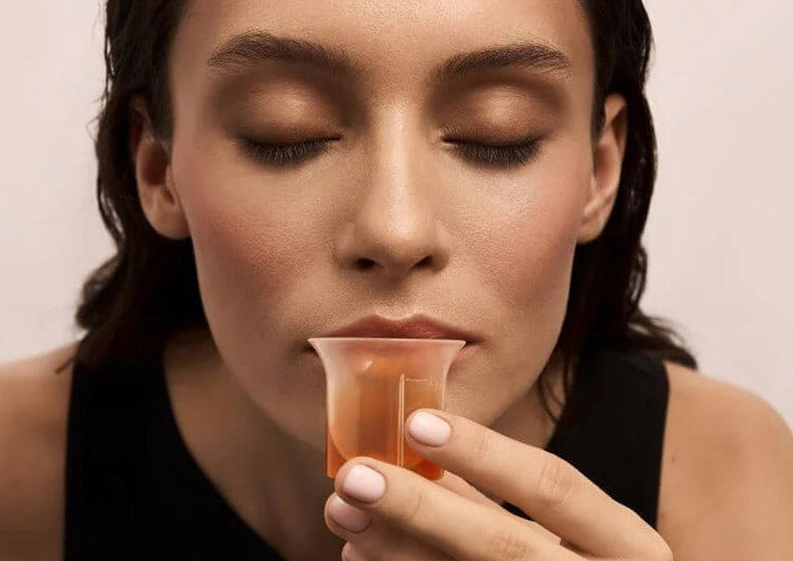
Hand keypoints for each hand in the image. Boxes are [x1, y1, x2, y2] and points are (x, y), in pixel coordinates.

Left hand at [324, 408, 672, 559]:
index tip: (415, 422)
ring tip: (342, 513)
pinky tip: (362, 558)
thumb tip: (415, 446)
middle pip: (503, 545)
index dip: (484, 453)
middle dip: (421, 508)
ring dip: (398, 550)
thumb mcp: (570, 532)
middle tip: (354, 475)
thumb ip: (499, 498)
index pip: (553, 485)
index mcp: (625, 544)